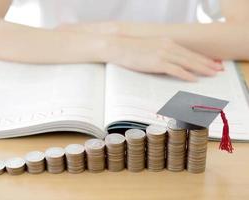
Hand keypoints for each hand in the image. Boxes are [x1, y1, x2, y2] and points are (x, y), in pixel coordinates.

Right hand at [105, 37, 222, 80]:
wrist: (118, 46)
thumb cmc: (131, 49)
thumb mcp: (150, 47)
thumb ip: (161, 52)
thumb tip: (170, 62)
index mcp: (167, 42)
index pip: (188, 51)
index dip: (201, 58)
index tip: (211, 63)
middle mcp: (168, 46)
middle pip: (191, 56)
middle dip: (206, 63)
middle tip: (218, 69)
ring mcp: (163, 53)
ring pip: (187, 62)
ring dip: (201, 68)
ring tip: (212, 74)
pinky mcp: (157, 62)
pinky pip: (176, 69)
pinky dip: (186, 74)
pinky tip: (194, 79)